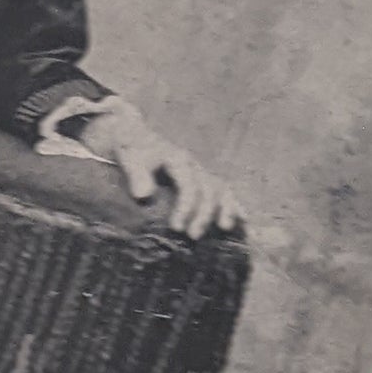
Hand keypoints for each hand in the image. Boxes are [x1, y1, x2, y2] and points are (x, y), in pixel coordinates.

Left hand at [72, 99, 241, 240]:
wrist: (134, 136)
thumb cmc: (131, 148)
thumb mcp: (128, 156)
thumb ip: (136, 174)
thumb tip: (145, 195)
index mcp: (177, 158)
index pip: (189, 184)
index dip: (186, 207)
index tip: (176, 227)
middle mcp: (193, 164)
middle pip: (208, 189)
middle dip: (204, 214)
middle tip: (193, 236)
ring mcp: (200, 171)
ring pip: (221, 188)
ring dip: (225, 208)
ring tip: (225, 228)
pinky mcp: (201, 178)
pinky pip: (223, 190)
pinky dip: (233, 204)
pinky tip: (243, 220)